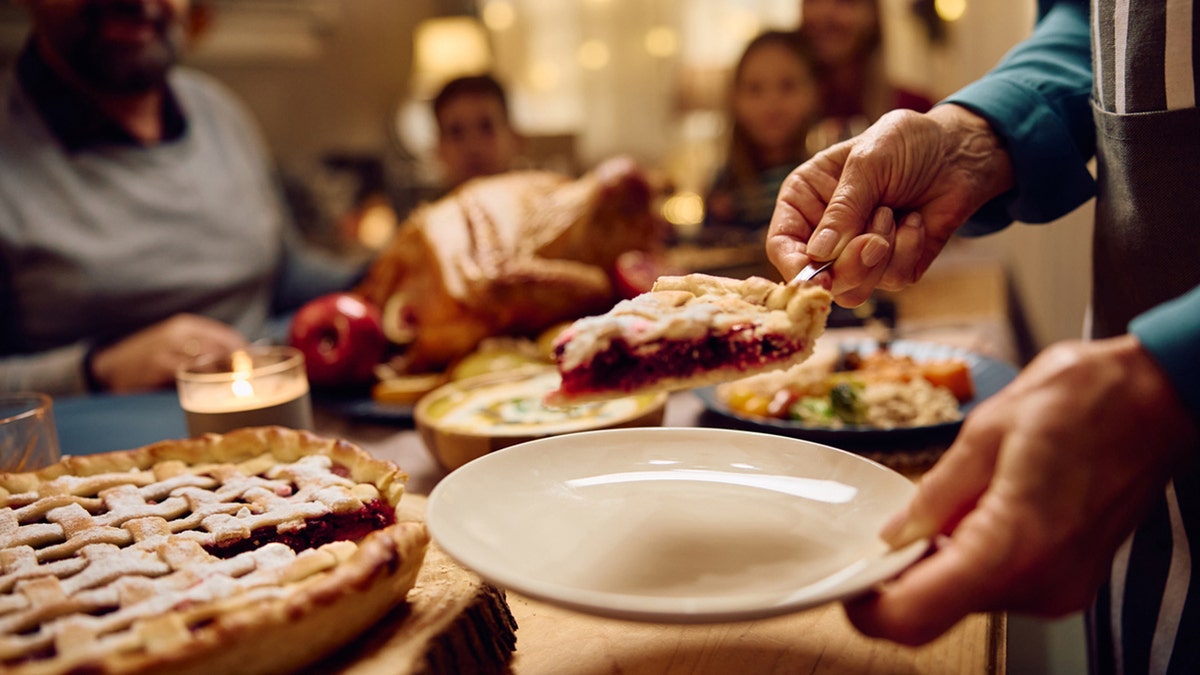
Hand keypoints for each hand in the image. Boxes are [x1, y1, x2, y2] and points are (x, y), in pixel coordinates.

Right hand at [90, 314, 248, 392]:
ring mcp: (167, 348)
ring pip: (209, 361)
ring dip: (227, 376)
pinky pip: (189, 375)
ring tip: (240, 390)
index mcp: (186, 326)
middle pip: (222, 348)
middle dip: (241, 366)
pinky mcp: (157, 365)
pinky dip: (204, 385)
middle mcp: (179, 333)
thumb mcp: (175, 346)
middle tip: (257, 383)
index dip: (246, 353)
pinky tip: (212, 394)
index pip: (226, 336)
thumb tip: (241, 368)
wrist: (108, 366)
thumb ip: (202, 351)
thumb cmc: (149, 358)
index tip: (262, 367)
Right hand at [766, 105, 1014, 306]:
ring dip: (881, 254)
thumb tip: (818, 254)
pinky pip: (892, 280)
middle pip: (818, 278)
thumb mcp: (869, 163)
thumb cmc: (907, 143)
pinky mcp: (891, 266)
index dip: (795, 267)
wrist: (960, 151)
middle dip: (850, 265)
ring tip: (895, 214)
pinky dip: (908, 250)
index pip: (782, 245)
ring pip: (854, 289)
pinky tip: (915, 222)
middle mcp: (825, 232)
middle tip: (875, 240)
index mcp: (805, 201)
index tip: (819, 280)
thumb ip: (843, 208)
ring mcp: (857, 253)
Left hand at [843, 335, 1199, 644]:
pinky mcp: (1069, 583)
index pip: (915, 616)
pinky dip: (974, 559)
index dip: (868, 607)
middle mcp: (1039, 582)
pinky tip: (981, 512)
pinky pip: (999, 586)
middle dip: (904, 575)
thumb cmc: (1085, 400)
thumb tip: (895, 534)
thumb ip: (934, 495)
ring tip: (956, 502)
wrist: (1158, 399)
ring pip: (966, 600)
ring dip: (941, 563)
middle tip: (897, 527)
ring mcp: (1059, 589)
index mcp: (1012, 545)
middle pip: (937, 611)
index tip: (851, 580)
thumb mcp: (985, 432)